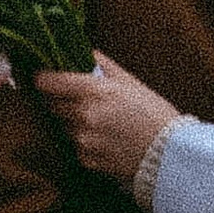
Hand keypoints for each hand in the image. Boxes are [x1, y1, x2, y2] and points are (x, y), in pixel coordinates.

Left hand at [34, 54, 179, 182]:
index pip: (50, 82)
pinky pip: (76, 146)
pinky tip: (106, 140)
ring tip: (101, 122)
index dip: (43, 79)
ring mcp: (83, 139)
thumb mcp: (131, 83)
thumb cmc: (155, 114)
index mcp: (93, 91)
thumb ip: (104, 66)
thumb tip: (86, 52)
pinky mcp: (86, 160)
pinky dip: (86, 142)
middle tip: (79, 100)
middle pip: (52, 105)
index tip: (43, 78)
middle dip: (61, 101)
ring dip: (75, 122)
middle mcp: (83, 115)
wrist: (170, 154)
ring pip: (65, 126)